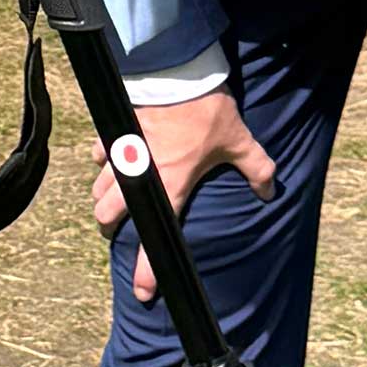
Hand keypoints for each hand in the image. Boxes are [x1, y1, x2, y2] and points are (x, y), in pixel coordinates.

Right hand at [91, 88, 276, 302]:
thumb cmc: (207, 111)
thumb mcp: (240, 141)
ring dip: (104, 198)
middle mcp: (141, 176)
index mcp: (172, 185)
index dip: (148, 270)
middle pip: (109, 214)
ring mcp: (122, 154)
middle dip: (110, 227)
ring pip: (100, 188)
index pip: (156, 238)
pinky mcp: (112, 132)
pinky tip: (109, 160)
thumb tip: (268, 193)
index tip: (144, 292)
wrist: (177, 73)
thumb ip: (257, 169)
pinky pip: (98, 155)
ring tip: (112, 201)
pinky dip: (102, 162)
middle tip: (117, 231)